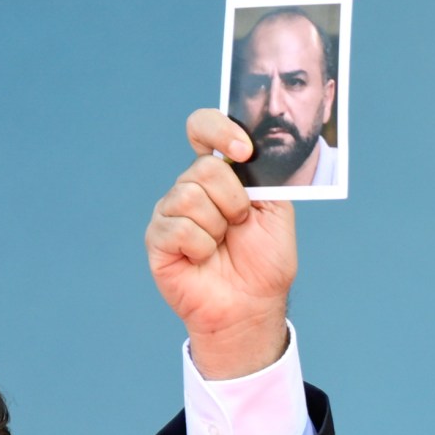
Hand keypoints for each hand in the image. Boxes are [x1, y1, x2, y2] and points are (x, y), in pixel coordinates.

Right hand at [145, 108, 296, 379]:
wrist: (252, 305)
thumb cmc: (264, 262)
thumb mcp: (277, 211)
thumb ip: (264, 176)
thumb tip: (245, 150)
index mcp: (220, 174)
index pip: (203, 128)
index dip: (219, 130)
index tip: (243, 151)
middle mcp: (191, 187)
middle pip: (204, 168)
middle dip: (234, 200)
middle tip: (239, 225)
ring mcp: (170, 212)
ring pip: (190, 196)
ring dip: (218, 226)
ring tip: (221, 245)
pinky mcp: (156, 238)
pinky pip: (178, 227)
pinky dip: (200, 247)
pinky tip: (203, 259)